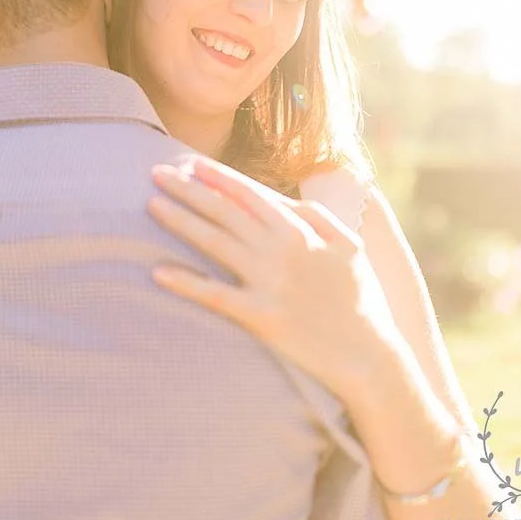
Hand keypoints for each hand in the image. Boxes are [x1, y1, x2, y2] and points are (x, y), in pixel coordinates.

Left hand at [146, 156, 401, 398]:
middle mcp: (280, 250)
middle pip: (224, 211)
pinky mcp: (260, 318)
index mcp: (300, 230)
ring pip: (214, 243)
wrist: (368, 356)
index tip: (190, 163)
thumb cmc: (360, 299)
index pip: (250, 194)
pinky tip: (158, 272)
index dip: (217, 176)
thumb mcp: (348, 246)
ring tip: (151, 204)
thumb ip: (315, 216)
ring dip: (180, 221)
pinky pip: (215, 296)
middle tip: (155, 173)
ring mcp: (268, 283)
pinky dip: (186, 283)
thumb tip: (283, 196)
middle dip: (187, 188)